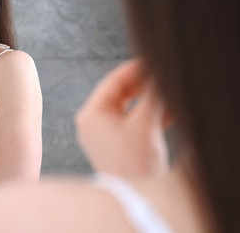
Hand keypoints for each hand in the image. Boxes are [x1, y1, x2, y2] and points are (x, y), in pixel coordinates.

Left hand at [75, 59, 169, 178]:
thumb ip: (152, 94)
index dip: (135, 70)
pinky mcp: (112, 144)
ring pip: (127, 109)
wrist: (135, 198)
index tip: (152, 62)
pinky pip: (129, 122)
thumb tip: (158, 74)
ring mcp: (100, 134)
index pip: (113, 82)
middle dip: (145, 88)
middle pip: (120, 94)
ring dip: (149, 104)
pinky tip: (166, 115)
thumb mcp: (145, 123)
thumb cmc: (134, 163)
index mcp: (91, 114)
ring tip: (169, 100)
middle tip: (163, 79)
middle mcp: (91, 123)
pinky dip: (146, 117)